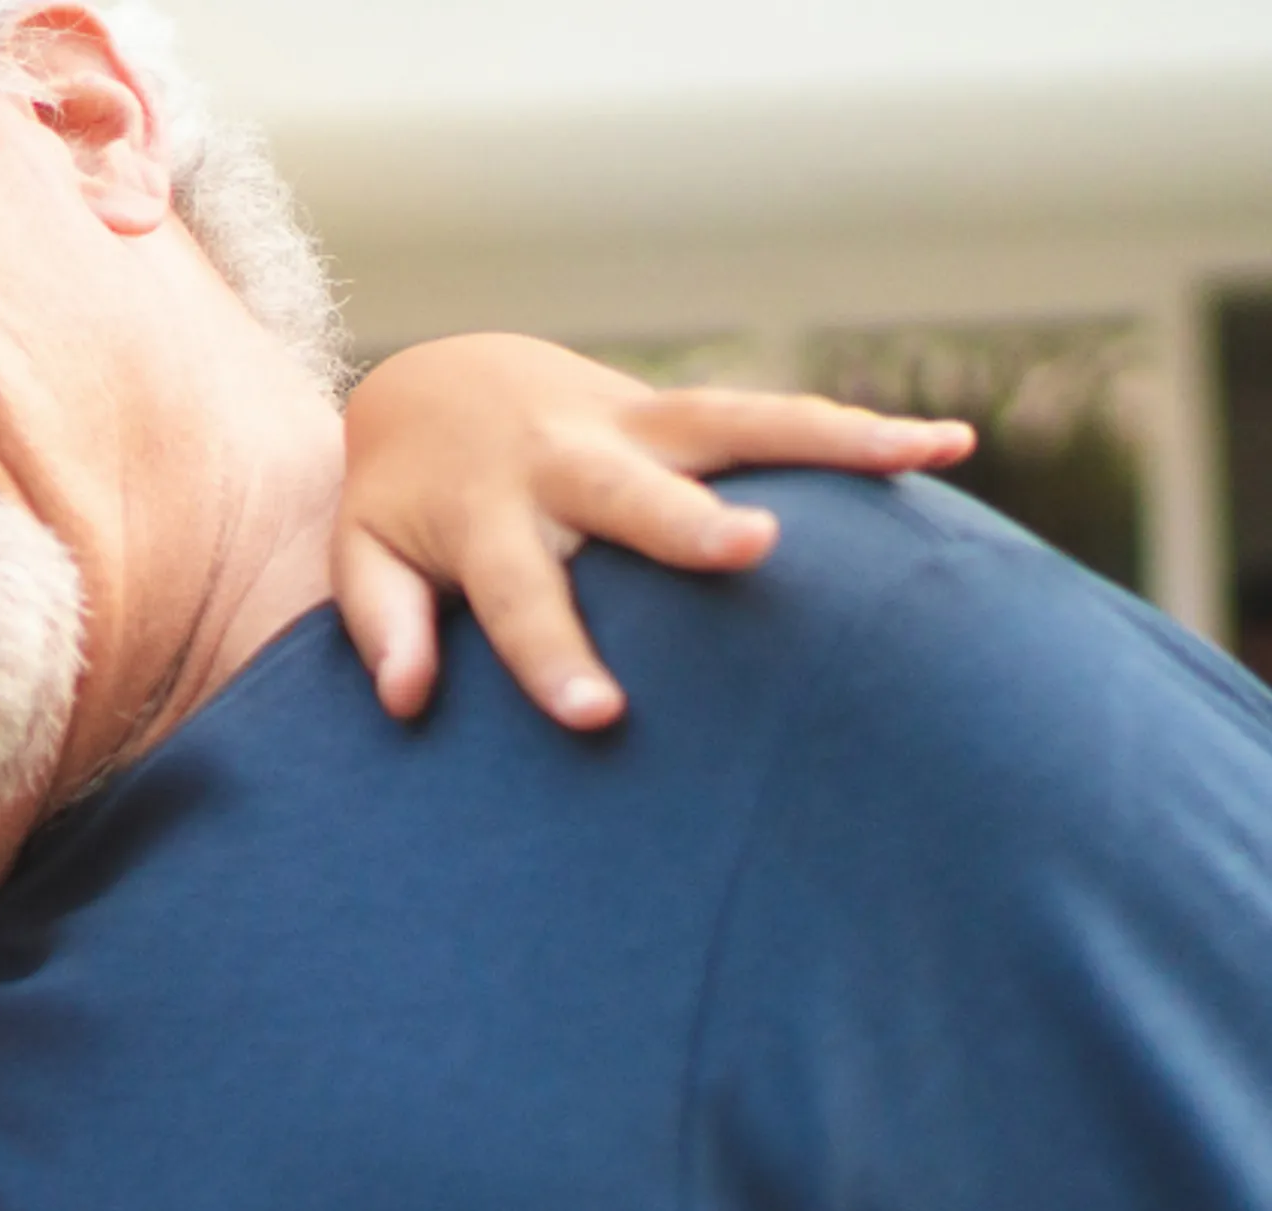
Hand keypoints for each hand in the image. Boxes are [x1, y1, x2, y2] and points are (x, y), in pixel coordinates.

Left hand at [335, 332, 976, 728]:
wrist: (440, 387)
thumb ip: (383, 624)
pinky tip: (949, 448)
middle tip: (749, 551)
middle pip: (630, 495)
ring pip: (733, 427)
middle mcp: (566, 461)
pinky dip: (859, 428)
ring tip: (920, 456)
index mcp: (486, 513)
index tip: (597, 716)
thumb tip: (405, 700)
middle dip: (688, 523)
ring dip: (824, 441)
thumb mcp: (367, 557)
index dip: (554, 656)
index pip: (519, 597)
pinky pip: (778, 417)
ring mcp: (635, 426)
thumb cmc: (406, 502)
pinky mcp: (685, 413)